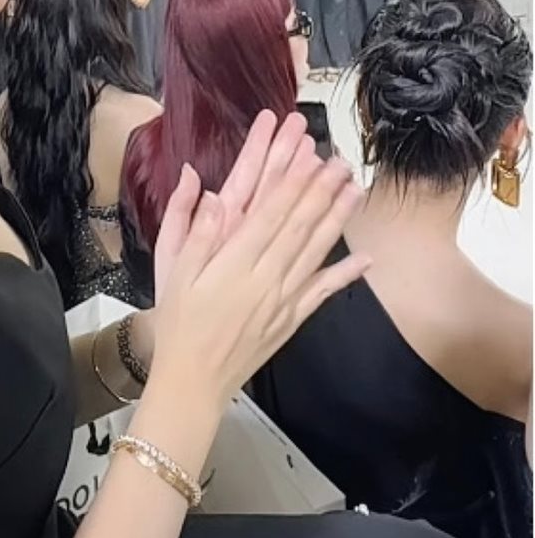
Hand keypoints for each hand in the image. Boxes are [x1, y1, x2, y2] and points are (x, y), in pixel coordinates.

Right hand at [149, 112, 368, 406]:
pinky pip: (323, 292)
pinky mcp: (292, 319)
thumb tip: (214, 193)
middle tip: (341, 162)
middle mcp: (265, 279)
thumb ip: (195, 232)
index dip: (294, 183)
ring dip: (338, 219)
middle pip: (300, 226)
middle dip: (322, 190)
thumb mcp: (173, 273)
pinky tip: (365, 258)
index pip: (271, 214)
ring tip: (355, 190)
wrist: (193, 380)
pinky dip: (345, 275)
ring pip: (316, 251)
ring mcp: (283, 300)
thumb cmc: (178, 324)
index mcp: (234, 263)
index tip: (310, 156)